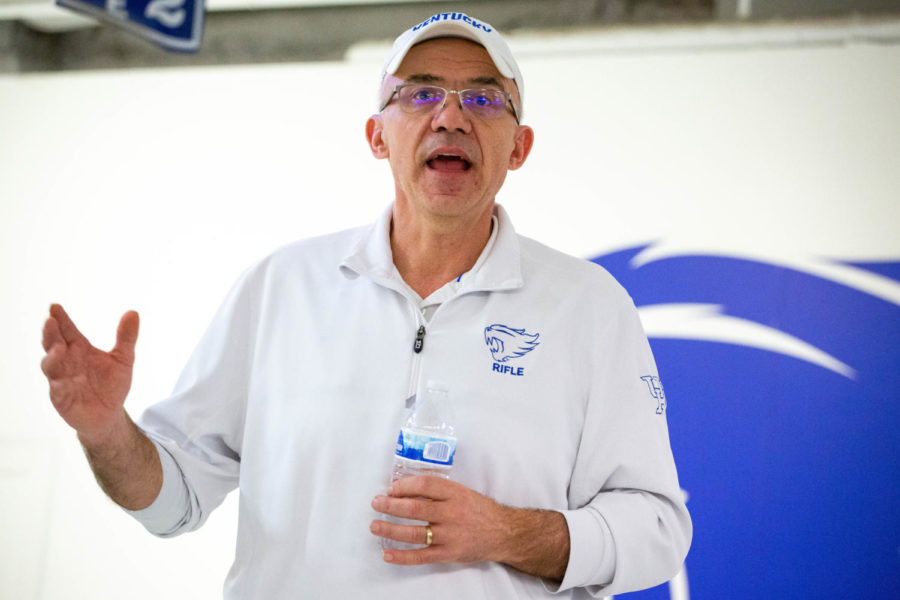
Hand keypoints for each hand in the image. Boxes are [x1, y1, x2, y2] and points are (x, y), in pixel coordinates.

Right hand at [41, 304, 139, 445]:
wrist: (110, 414)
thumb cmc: (112, 385)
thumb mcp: (123, 359)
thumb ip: (126, 337)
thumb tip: (133, 312)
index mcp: (80, 349)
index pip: (68, 330)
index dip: (61, 319)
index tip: (55, 306)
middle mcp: (67, 361)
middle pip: (54, 343)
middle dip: (50, 333)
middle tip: (50, 321)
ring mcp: (61, 379)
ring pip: (50, 365)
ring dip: (52, 356)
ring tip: (58, 348)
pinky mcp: (61, 397)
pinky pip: (57, 389)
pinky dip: (58, 383)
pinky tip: (60, 380)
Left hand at [370, 476, 507, 564]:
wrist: (503, 533)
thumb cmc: (479, 510)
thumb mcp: (462, 492)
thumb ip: (438, 491)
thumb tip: (405, 489)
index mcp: (455, 493)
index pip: (424, 484)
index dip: (404, 485)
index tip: (391, 489)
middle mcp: (451, 513)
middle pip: (415, 508)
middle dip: (391, 505)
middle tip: (376, 503)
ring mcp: (449, 535)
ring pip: (414, 532)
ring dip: (390, 529)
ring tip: (375, 525)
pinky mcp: (448, 553)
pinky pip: (421, 556)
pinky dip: (402, 556)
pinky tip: (387, 553)